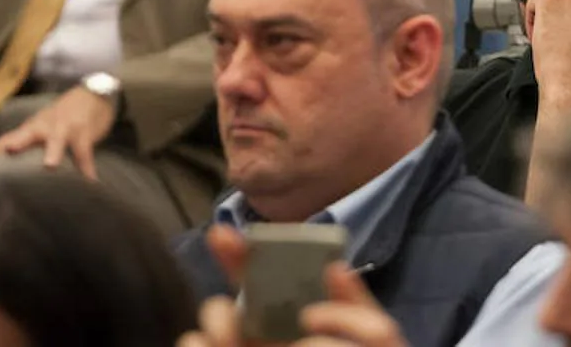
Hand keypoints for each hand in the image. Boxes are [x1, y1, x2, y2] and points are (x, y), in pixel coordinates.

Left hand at [0, 85, 116, 179]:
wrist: (93, 94)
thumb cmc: (64, 116)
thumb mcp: (43, 125)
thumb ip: (27, 141)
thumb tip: (7, 162)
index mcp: (32, 127)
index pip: (10, 137)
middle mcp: (45, 126)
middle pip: (29, 133)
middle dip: (19, 141)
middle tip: (10, 151)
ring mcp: (65, 127)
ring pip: (58, 138)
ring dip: (54, 150)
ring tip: (50, 165)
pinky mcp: (85, 132)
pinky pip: (84, 150)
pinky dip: (87, 165)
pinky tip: (89, 180)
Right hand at [177, 228, 409, 346]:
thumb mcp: (373, 338)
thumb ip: (356, 307)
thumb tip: (333, 268)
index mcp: (290, 323)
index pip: (257, 280)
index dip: (238, 254)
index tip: (222, 234)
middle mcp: (256, 341)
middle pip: (219, 312)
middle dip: (220, 315)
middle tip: (236, 325)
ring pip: (199, 338)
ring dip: (214, 334)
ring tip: (234, 342)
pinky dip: (197, 346)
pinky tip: (218, 346)